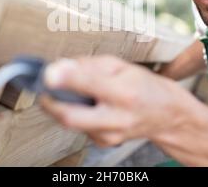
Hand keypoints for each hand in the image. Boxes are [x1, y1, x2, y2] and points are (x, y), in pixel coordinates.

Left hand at [40, 55, 196, 146]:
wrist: (165, 114)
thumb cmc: (143, 85)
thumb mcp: (121, 66)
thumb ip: (91, 65)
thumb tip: (61, 66)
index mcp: (124, 92)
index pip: (90, 85)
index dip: (65, 78)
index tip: (47, 72)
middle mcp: (117, 118)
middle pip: (71, 117)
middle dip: (49, 103)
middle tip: (42, 89)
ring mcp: (110, 135)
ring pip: (71, 123)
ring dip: (61, 106)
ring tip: (67, 92)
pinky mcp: (104, 143)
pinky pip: (79, 127)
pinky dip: (75, 113)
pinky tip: (86, 105)